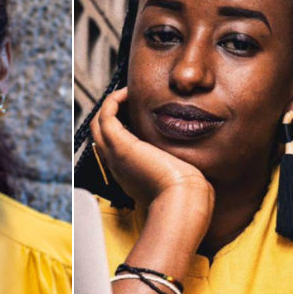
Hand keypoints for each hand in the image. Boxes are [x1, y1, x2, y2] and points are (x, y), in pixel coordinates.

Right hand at [90, 87, 213, 250]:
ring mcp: (116, 156)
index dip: (122, 129)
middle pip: (102, 135)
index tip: (139, 115)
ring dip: (111, 104)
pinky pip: (104, 116)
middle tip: (131, 100)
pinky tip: (129, 93)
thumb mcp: (181, 180)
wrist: (183, 200)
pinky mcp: (121, 145)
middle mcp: (118, 167)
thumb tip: (193, 166)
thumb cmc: (189, 195)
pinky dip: (113, 101)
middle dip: (113, 114)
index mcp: (132, 176)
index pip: (116, 149)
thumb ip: (181, 170)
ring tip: (129, 93)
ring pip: (99, 124)